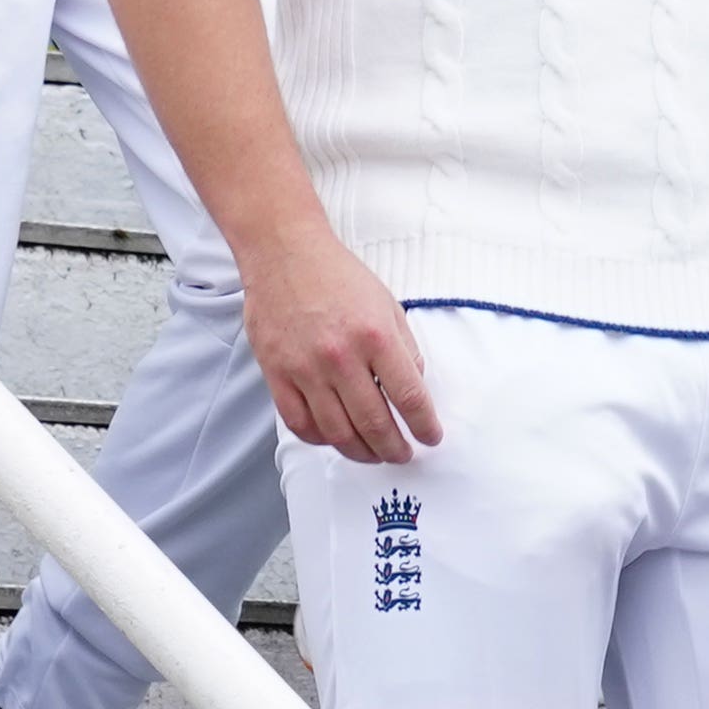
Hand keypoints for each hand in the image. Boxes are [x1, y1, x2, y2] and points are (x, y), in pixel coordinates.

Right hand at [249, 226, 443, 463]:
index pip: (409, 397)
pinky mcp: (277, 374)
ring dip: (362, 453)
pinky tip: (335, 438)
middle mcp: (341, 357)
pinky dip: (321, 440)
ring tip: (374, 454)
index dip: (424, 425)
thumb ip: (404, 349)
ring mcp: (306, 369)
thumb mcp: (387, 305)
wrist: (285, 254)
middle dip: (395, 449)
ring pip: (338, 433)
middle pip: (375, 424)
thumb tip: (413, 389)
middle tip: (404, 455)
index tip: (431, 438)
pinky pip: (300, 424)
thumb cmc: (338, 277)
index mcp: (376, 337)